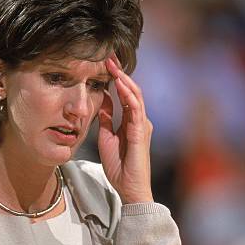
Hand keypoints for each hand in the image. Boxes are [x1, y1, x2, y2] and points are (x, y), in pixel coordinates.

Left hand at [98, 55, 153, 203]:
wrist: (129, 187)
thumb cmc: (120, 166)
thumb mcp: (106, 138)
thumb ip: (106, 119)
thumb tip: (101, 100)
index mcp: (131, 122)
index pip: (125, 94)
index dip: (116, 79)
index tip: (105, 64)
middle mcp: (140, 120)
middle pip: (132, 90)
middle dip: (120, 73)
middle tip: (109, 57)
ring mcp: (142, 126)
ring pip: (136, 96)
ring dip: (124, 80)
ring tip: (114, 66)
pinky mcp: (141, 133)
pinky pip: (136, 110)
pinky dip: (129, 96)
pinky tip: (120, 85)